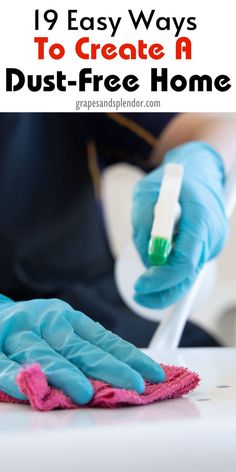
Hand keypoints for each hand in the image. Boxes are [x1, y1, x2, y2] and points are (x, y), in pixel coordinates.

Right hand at [0, 294, 164, 403]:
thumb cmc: (33, 328)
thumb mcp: (62, 328)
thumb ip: (85, 347)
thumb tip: (125, 371)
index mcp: (67, 318)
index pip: (103, 339)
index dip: (129, 357)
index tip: (153, 374)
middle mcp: (45, 323)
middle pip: (78, 348)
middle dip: (108, 368)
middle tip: (132, 384)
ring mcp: (19, 334)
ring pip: (43, 355)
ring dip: (65, 373)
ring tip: (85, 392)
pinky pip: (4, 365)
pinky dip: (17, 376)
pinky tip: (30, 388)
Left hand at [132, 141, 227, 308]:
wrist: (199, 168)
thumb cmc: (172, 178)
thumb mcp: (146, 191)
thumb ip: (144, 222)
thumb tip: (148, 259)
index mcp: (200, 217)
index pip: (185, 261)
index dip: (162, 278)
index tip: (141, 286)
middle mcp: (213, 234)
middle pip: (189, 276)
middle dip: (162, 291)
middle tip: (138, 295)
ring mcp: (214, 242)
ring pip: (186, 272)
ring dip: (164, 273)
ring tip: (150, 246)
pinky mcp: (209, 247)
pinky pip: (188, 264)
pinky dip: (171, 265)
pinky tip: (164, 247)